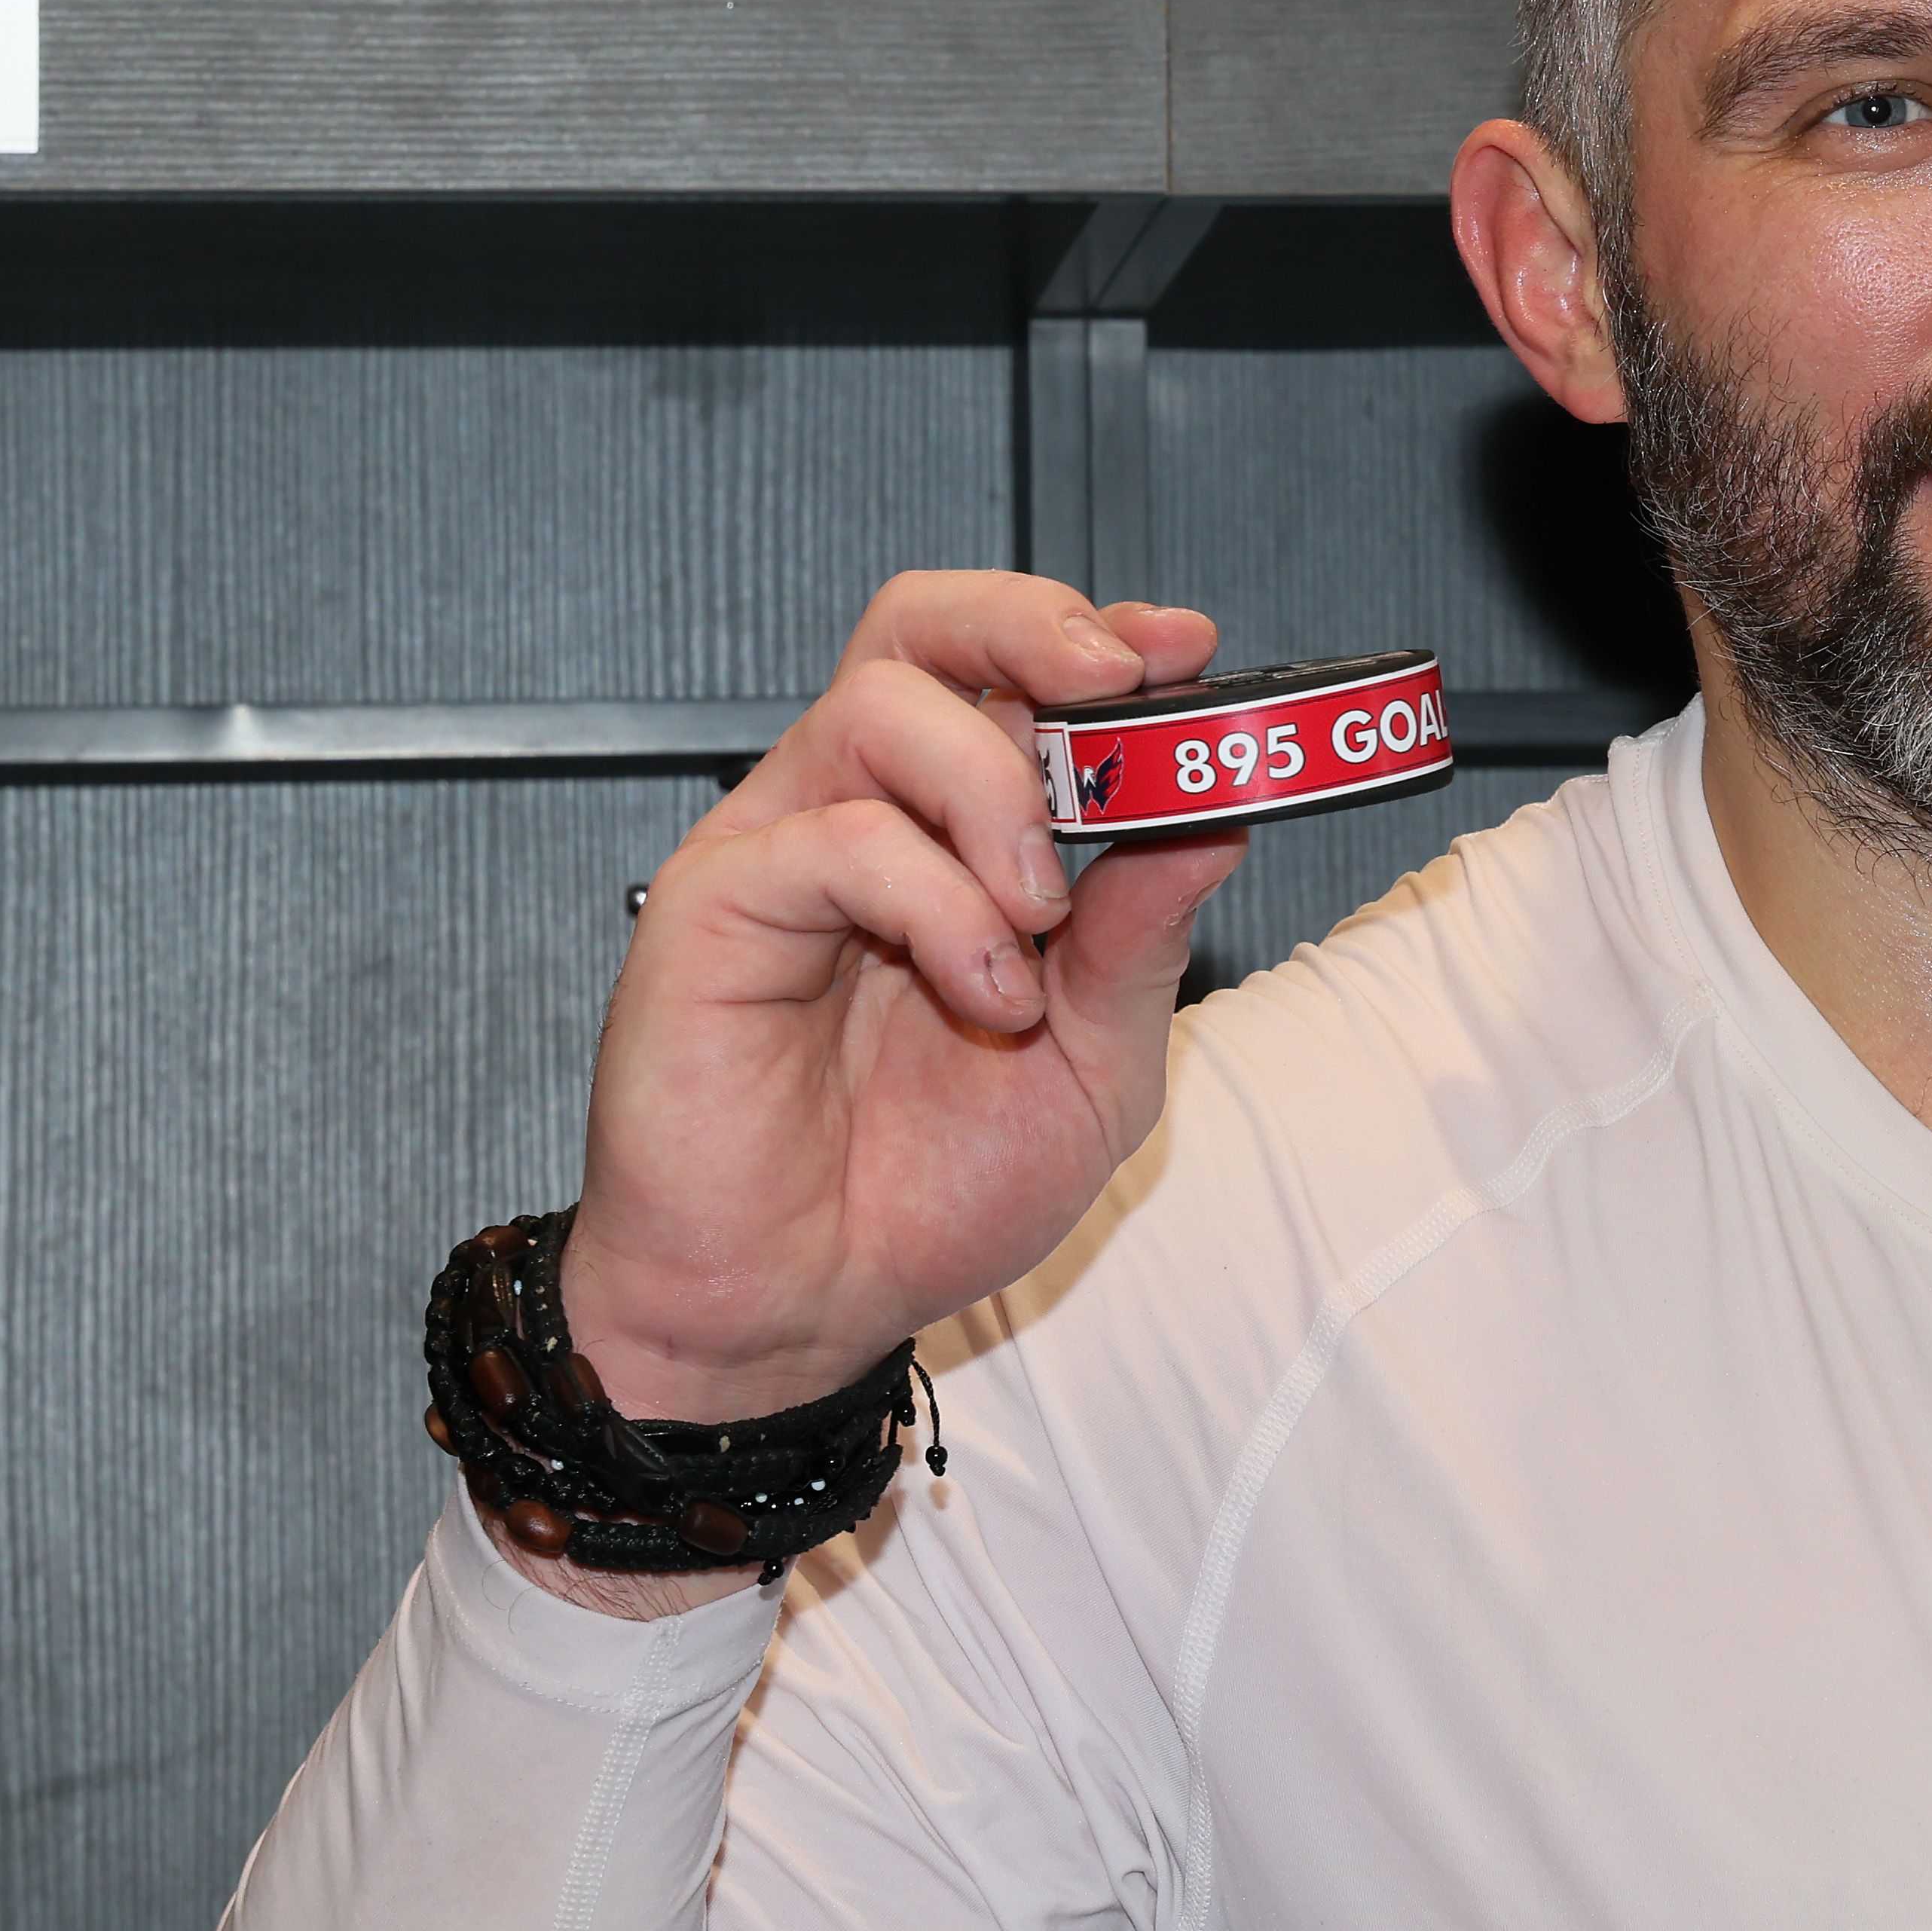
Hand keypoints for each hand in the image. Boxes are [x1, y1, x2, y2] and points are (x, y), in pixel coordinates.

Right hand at [542, 575, 1238, 1575]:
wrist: (805, 1307)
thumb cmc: (926, 1190)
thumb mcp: (1093, 1066)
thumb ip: (1144, 940)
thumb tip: (1217, 816)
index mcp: (950, 837)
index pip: (1006, 670)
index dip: (1096, 634)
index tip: (1188, 650)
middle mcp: (861, 817)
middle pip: (919, 627)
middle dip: (1031, 623)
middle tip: (1116, 685)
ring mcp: (781, 852)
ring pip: (882, 703)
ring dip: (996, 792)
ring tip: (1039, 916)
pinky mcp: (715, 906)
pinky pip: (838, 836)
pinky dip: (938, 902)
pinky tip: (982, 991)